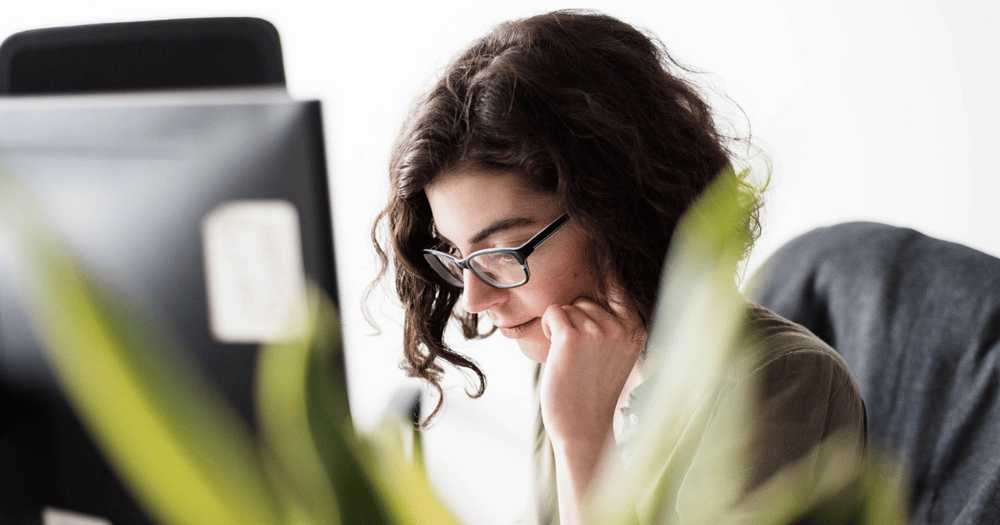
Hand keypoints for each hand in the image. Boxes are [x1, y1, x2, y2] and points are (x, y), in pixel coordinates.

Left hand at [539, 291, 645, 524]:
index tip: (601, 264)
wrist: (584, 427)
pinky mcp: (571, 338)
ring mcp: (597, 332)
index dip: (606, 276)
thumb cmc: (594, 390)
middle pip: (586, 300)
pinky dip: (549, 328)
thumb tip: (603, 281)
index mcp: (636, 329)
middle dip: (576, 320)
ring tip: (571, 358)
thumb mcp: (617, 352)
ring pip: (568, 308)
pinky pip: (553, 312)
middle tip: (579, 353)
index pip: (618, 286)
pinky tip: (557, 352)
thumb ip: (613, 323)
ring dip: (562, 328)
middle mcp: (621, 327)